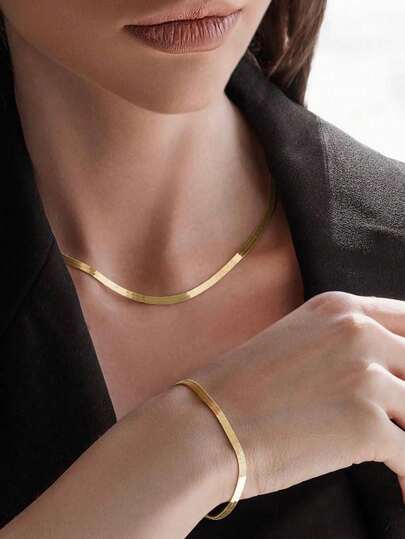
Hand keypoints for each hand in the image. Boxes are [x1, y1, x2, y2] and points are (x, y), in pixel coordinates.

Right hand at [191, 291, 404, 502]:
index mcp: (339, 308)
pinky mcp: (367, 425)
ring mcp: (366, 377)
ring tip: (398, 459)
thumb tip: (378, 371)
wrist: (205, 424)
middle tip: (396, 422)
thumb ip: (339, 344)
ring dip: (404, 436)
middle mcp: (359, 333)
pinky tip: (402, 493)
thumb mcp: (294, 341)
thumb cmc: (238, 388)